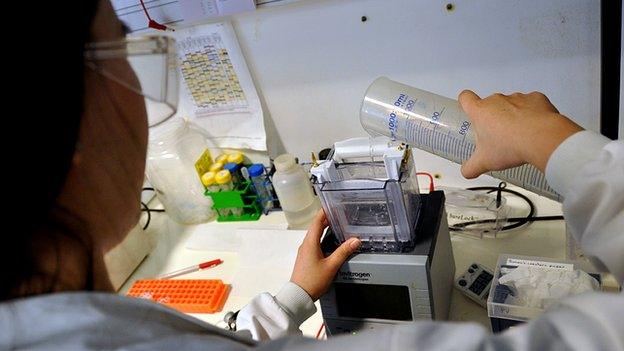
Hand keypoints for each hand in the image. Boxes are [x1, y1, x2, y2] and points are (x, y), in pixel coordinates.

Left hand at [290, 210, 360, 299]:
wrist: (299, 296)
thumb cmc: (312, 281)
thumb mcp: (331, 266)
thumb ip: (343, 252)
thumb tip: (354, 241)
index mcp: (310, 243)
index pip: (317, 222)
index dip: (324, 212)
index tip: (332, 205)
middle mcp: (305, 245)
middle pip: (316, 227)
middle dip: (326, 220)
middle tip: (338, 214)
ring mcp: (304, 252)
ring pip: (315, 235)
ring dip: (324, 229)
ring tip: (336, 226)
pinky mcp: (306, 258)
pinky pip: (314, 243)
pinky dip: (322, 238)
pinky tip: (330, 243)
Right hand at [458, 90, 582, 177]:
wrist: (542, 139)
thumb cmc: (509, 146)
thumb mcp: (484, 162)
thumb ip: (471, 168)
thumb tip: (466, 172)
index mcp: (481, 112)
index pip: (466, 98)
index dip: (466, 103)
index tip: (471, 113)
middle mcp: (497, 100)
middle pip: (490, 104)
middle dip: (493, 118)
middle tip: (499, 136)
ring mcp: (518, 97)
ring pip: (512, 104)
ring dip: (513, 116)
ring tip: (520, 135)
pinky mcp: (537, 98)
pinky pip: (532, 104)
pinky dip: (533, 113)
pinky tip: (535, 127)